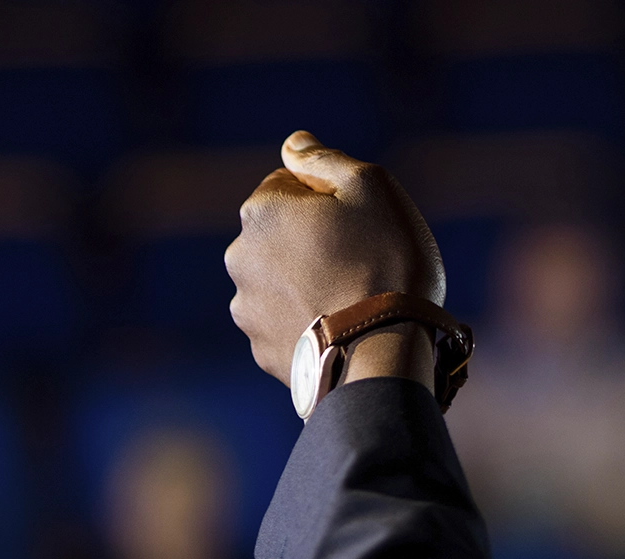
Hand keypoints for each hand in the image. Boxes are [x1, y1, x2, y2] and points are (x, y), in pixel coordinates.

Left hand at [225, 132, 445, 389]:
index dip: (326, 196)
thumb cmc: (385, 260)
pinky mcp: (260, 349)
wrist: (384, 351)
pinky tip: (337, 325)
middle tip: (356, 258)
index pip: (287, 183)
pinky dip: (304, 320)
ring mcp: (246, 308)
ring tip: (348, 296)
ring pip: (277, 280)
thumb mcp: (370, 187)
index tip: (355, 219)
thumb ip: (324, 160)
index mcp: (261, 211)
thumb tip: (293, 142)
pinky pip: (283, 323)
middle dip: (308, 239)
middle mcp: (239, 257)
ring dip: (303, 280)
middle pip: (278, 234)